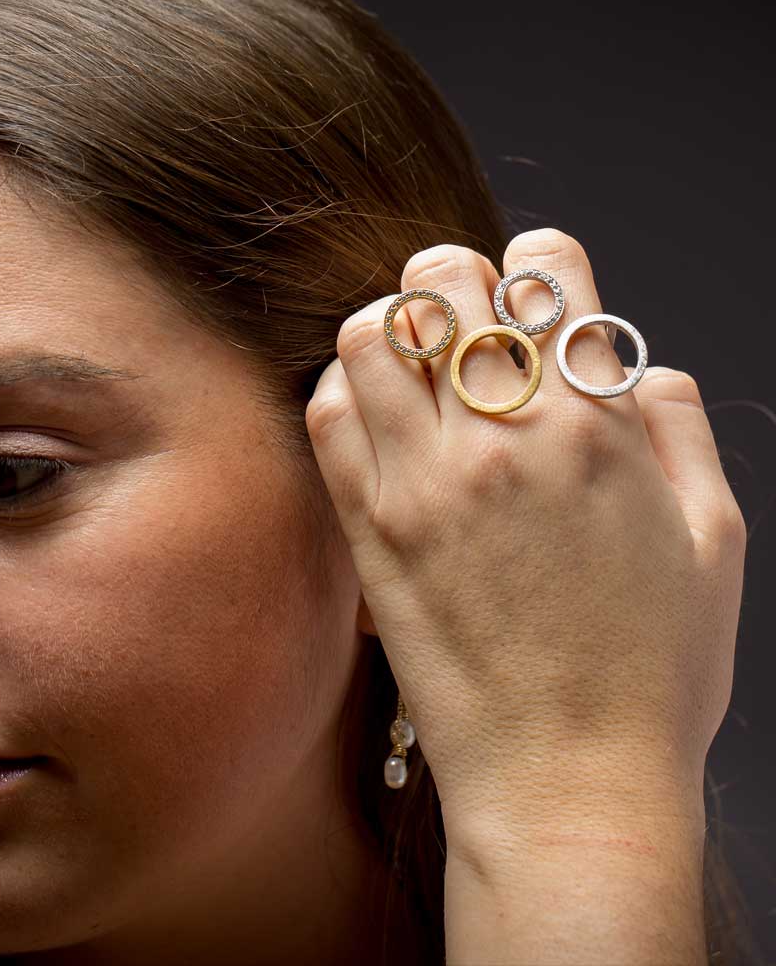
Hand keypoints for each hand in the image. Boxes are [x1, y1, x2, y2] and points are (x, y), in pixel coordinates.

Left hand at [305, 229, 746, 843]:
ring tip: (411, 361)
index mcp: (597, 424)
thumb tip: (641, 366)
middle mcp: (505, 436)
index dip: (540, 261)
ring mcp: (426, 481)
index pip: (547, 272)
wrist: (569, 779)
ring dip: (390, 327)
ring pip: (371, 334)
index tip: (534, 287)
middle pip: (444, 282)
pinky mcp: (371, 531)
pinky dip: (342, 390)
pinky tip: (371, 413)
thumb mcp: (714, 540)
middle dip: (452, 277)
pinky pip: (327, 415)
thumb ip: (679, 429)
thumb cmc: (652, 673)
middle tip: (461, 311)